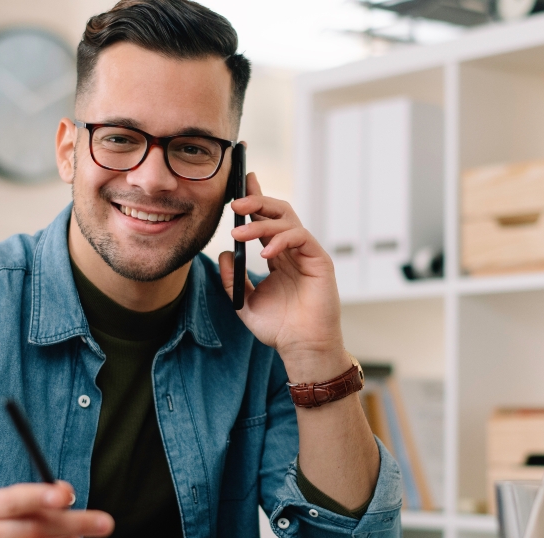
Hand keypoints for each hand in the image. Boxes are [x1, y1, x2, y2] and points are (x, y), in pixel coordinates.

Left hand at [220, 173, 350, 381]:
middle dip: (256, 201)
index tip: (239, 184)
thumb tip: (224, 253)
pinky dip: (281, 240)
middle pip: (277, 212)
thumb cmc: (278, 328)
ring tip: (239, 233)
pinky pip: (300, 237)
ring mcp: (306, 254)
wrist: (301, 347)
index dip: (254, 200)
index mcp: (277, 256)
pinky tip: (265, 254)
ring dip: (261, 222)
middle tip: (234, 203)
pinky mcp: (319, 260)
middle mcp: (292, 250)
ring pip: (286, 220)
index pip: (265, 220)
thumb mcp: (243, 301)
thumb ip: (232, 278)